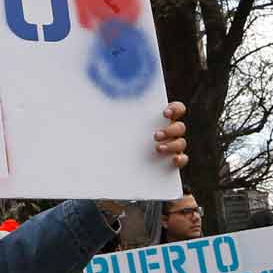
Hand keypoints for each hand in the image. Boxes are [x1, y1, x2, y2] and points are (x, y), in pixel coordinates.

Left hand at [97, 103, 188, 218]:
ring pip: (181, 142)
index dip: (175, 109)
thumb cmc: (115, 141)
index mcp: (159, 120)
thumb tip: (89, 104)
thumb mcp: (111, 128)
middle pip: (179, 127)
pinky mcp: (172, 162)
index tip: (164, 114)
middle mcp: (168, 132)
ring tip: (157, 149)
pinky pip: (183, 159)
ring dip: (172, 144)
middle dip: (170, 130)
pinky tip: (173, 160)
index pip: (176, 109)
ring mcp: (171, 147)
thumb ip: (108, 115)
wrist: (116, 167)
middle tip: (154, 136)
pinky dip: (180, 159)